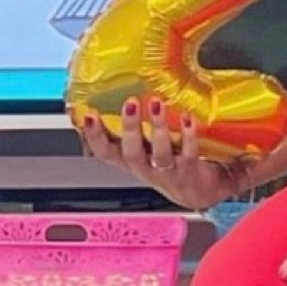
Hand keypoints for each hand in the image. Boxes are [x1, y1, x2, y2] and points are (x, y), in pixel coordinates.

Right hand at [78, 98, 251, 211]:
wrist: (196, 192)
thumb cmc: (166, 163)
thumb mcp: (142, 149)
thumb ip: (131, 129)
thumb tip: (115, 93)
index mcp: (129, 160)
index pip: (104, 152)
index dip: (94, 136)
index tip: (89, 115)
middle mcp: (145, 168)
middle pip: (132, 153)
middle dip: (129, 128)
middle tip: (130, 103)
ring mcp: (167, 173)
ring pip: (160, 154)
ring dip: (158, 128)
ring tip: (157, 104)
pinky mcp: (189, 172)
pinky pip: (188, 154)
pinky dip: (188, 136)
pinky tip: (187, 118)